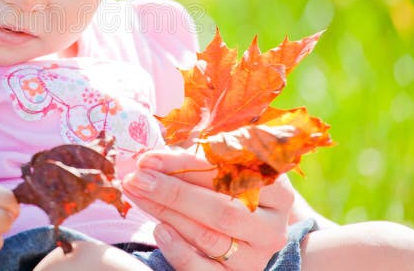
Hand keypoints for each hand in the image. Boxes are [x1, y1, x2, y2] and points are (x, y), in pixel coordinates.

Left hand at [122, 149, 292, 269]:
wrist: (249, 226)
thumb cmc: (229, 184)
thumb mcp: (223, 164)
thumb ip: (198, 157)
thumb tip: (153, 158)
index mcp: (277, 188)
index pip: (230, 175)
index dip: (185, 165)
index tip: (148, 158)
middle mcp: (272, 226)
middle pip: (221, 209)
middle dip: (173, 192)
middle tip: (137, 178)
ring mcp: (257, 256)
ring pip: (209, 237)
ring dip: (166, 214)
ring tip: (137, 195)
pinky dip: (179, 252)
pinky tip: (158, 230)